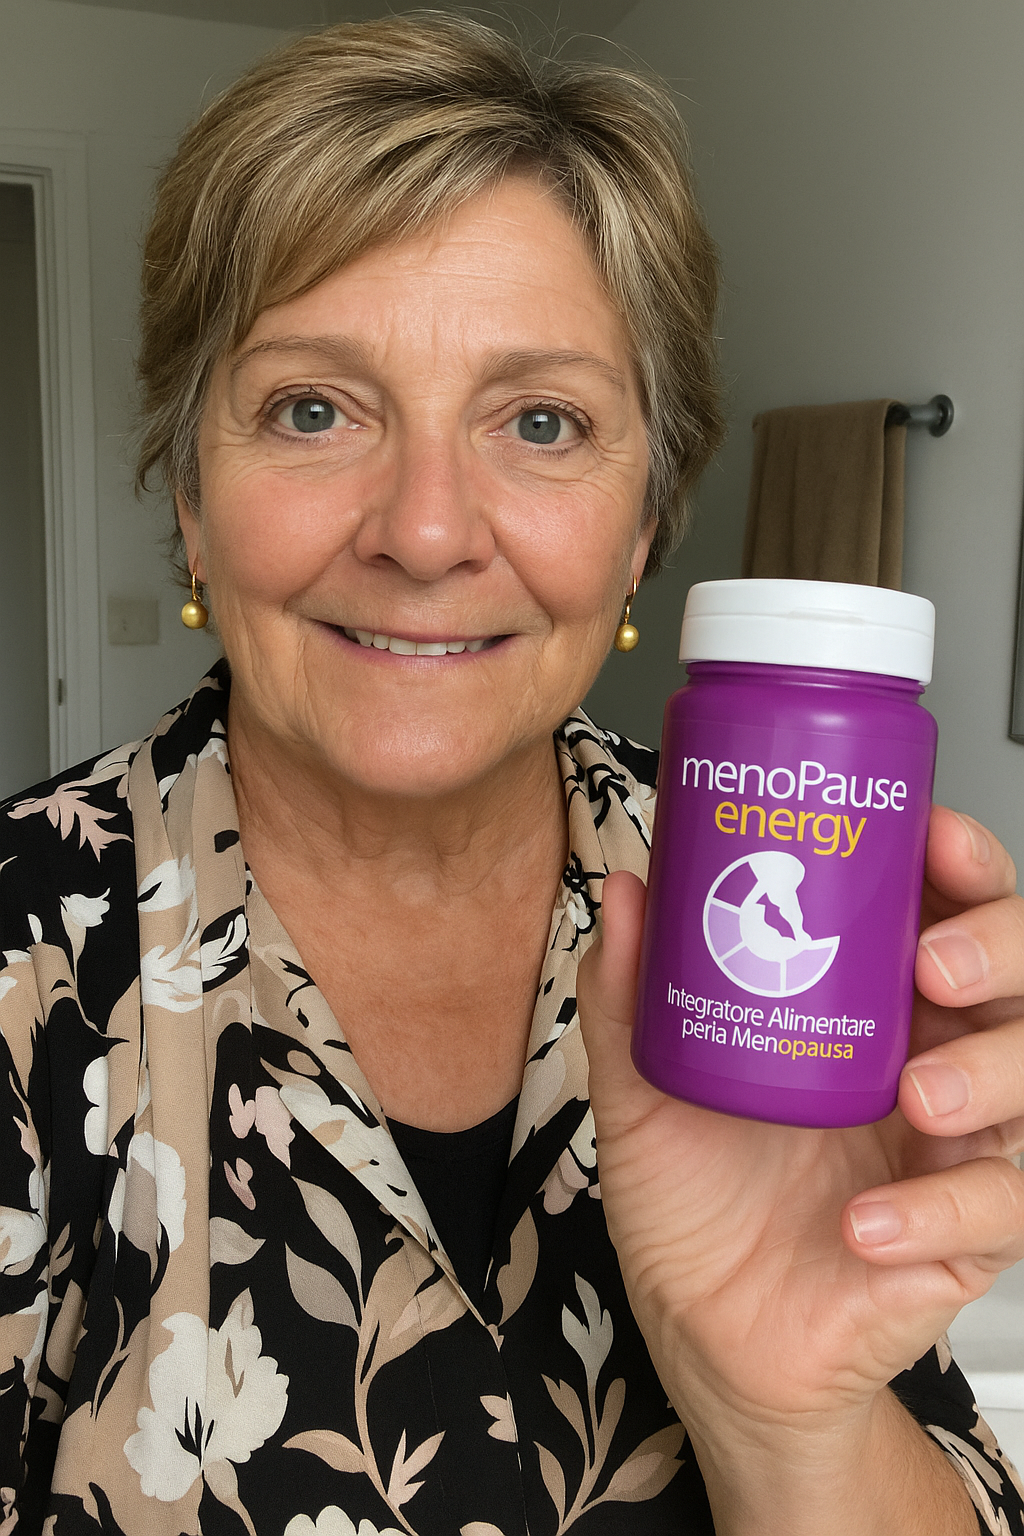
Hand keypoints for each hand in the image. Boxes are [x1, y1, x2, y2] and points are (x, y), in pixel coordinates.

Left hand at [577, 805, 1023, 1526]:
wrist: (705, 1335)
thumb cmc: (694, 1200)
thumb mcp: (644, 1091)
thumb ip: (633, 997)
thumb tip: (627, 892)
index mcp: (865, 1005)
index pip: (941, 907)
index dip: (957, 860)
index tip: (927, 831)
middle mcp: (924, 1058)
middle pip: (1015, 976)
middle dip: (999, 947)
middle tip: (933, 961)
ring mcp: (951, 1145)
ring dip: (992, 1071)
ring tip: (917, 1095)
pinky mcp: (962, 1237)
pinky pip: (996, 1210)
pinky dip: (940, 1211)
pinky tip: (868, 1221)